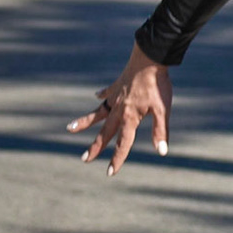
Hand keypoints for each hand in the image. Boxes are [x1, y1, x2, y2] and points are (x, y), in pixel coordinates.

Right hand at [68, 42, 171, 176]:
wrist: (150, 59)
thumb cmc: (158, 85)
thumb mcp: (163, 110)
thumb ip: (160, 131)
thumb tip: (162, 152)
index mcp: (130, 118)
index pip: (123, 144)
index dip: (117, 159)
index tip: (109, 173)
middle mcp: (119, 110)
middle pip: (105, 132)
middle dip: (96, 147)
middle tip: (84, 159)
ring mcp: (115, 97)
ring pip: (98, 114)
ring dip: (84, 122)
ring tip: (70, 128)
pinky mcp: (116, 86)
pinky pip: (107, 93)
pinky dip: (102, 96)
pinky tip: (97, 97)